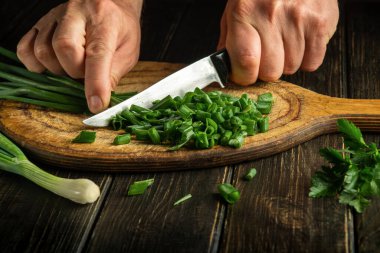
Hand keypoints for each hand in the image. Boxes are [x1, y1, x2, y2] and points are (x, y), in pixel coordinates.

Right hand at [17, 0, 142, 112]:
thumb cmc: (120, 29)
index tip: (96, 104)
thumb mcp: (128, 52)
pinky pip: (26, 48)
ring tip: (73, 67)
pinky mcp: (40, 23)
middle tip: (85, 73)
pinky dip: (36, 64)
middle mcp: (77, 13)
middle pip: (64, 48)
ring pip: (43, 50)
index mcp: (105, 21)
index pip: (97, 54)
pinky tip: (54, 64)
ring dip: (58, 69)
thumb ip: (114, 74)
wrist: (111, 5)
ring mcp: (55, 16)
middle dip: (75, 72)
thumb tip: (98, 98)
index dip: (96, 83)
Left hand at [218, 0, 338, 84]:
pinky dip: (306, 59)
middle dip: (267, 69)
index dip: (244, 76)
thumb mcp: (235, 9)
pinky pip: (312, 63)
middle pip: (270, 71)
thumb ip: (228, 40)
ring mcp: (298, 19)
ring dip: (287, 62)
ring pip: (292, 68)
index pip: (245, 61)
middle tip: (266, 54)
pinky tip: (300, 42)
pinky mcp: (320, 23)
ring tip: (284, 41)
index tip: (245, 74)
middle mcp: (271, 15)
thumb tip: (227, 70)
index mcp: (244, 12)